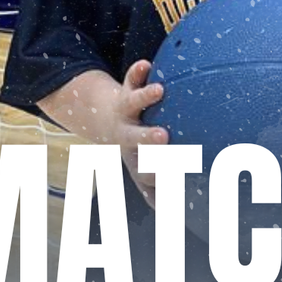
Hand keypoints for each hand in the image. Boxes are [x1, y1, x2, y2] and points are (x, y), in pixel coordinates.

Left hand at [109, 59, 168, 205]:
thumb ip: (159, 190)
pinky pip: (131, 79)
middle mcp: (127, 135)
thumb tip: (180, 217)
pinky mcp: (127, 90)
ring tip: (159, 91)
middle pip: (135, 139)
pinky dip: (138, 73)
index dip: (156, 176)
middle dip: (148, 138)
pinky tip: (148, 65)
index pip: (145, 172)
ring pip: (133, 104)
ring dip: (145, 98)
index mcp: (134, 158)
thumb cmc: (133, 148)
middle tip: (164, 137)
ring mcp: (126, 112)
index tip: (174, 178)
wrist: (101, 119)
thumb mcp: (142, 170)